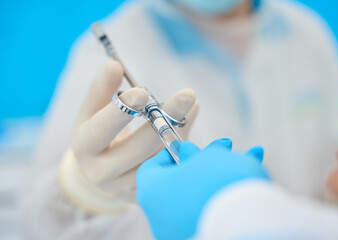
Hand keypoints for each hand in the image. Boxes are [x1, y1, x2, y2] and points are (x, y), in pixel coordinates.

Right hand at [58, 61, 197, 213]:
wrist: (98, 171)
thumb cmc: (97, 134)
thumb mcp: (92, 112)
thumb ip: (102, 90)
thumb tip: (114, 65)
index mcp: (84, 147)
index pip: (101, 130)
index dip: (121, 112)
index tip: (142, 92)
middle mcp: (102, 173)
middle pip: (138, 148)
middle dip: (165, 119)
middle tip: (189, 94)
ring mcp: (124, 189)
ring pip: (158, 160)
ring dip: (178, 131)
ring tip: (190, 105)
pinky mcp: (142, 197)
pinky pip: (168, 170)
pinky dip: (182, 146)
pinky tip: (187, 126)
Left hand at [137, 139, 269, 239]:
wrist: (245, 223)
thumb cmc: (220, 184)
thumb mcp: (209, 157)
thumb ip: (196, 152)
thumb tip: (188, 151)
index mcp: (152, 191)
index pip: (152, 168)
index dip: (170, 154)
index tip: (184, 149)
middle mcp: (160, 216)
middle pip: (179, 182)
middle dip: (204, 164)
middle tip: (222, 152)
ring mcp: (178, 231)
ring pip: (199, 196)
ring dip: (221, 177)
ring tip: (246, 161)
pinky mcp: (200, 237)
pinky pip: (210, 212)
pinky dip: (225, 197)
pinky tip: (247, 183)